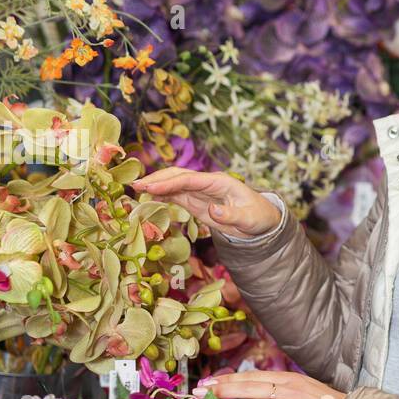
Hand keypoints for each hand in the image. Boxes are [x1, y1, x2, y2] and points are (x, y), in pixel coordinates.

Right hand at [131, 167, 280, 239]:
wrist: (262, 221)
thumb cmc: (259, 217)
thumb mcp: (249, 219)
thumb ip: (232, 215)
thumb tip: (213, 212)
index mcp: (220, 182)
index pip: (190, 179)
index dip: (170, 183)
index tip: (151, 187)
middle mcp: (208, 184)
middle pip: (178, 176)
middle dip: (157, 179)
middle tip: (135, 185)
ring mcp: (201, 192)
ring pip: (174, 184)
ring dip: (156, 186)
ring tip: (136, 189)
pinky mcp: (198, 202)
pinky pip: (177, 196)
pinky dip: (162, 195)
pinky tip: (148, 198)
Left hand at [195, 370, 345, 398]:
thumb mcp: (305, 388)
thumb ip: (282, 388)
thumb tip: (258, 390)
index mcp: (289, 379)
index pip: (253, 376)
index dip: (229, 379)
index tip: (209, 382)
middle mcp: (289, 391)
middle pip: (249, 387)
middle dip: (222, 390)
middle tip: (200, 393)